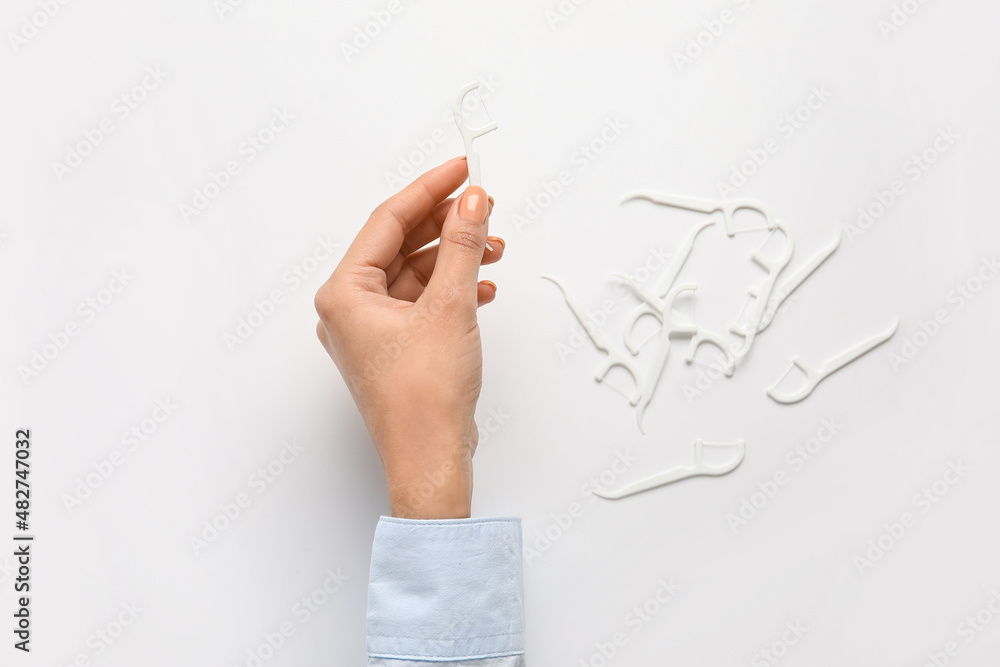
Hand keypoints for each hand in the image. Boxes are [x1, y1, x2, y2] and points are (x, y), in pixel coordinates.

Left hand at [314, 157, 502, 518]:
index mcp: (344, 293)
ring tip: (494, 248)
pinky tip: (483, 287)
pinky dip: (452, 290)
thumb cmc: (425, 398)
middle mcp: (349, 309)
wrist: (431, 461)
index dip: (429, 190)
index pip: (388, 222)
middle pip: (400, 244)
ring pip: (415, 274)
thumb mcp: (451, 307)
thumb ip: (463, 246)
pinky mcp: (394, 348)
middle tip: (484, 205)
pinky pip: (421, 302)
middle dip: (446, 225)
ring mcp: (370, 330)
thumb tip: (472, 201)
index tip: (462, 170)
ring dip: (455, 259)